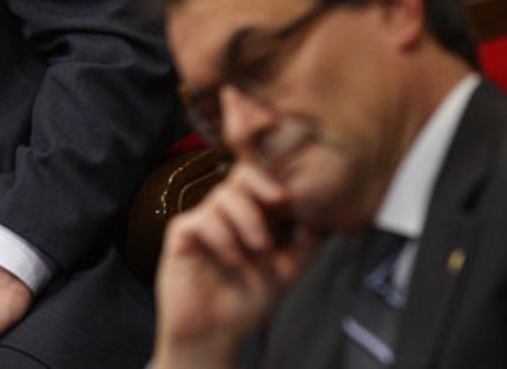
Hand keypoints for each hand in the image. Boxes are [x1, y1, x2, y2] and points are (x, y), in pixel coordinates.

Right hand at [153, 163, 320, 368]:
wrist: (217, 332)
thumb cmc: (248, 300)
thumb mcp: (289, 269)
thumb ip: (306, 240)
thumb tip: (324, 211)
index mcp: (252, 214)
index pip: (264, 180)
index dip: (280, 181)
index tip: (297, 195)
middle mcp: (227, 212)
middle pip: (242, 175)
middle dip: (264, 185)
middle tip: (280, 200)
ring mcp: (203, 220)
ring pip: (224, 196)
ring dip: (247, 219)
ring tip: (259, 248)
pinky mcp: (182, 234)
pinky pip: (201, 220)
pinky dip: (222, 237)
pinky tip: (233, 259)